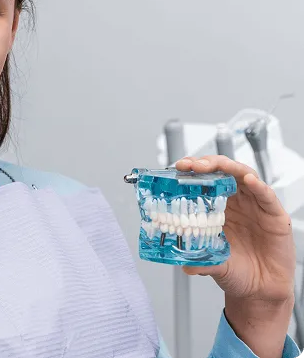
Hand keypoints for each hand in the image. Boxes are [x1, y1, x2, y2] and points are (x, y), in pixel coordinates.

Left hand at [175, 155, 294, 356]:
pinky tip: (248, 180)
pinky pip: (266, 195)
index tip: (178, 168)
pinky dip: (258, 185)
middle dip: (206, 163)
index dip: (191, 172)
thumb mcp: (213, 264)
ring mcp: (255, 206)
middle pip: (222, 171)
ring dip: (229, 166)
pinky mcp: (275, 215)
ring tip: (215, 165)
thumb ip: (201, 261)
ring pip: (243, 175)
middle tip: (192, 165)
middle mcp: (236, 202)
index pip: (204, 180)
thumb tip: (185, 265)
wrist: (260, 291)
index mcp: (217, 208)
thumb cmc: (236, 271)